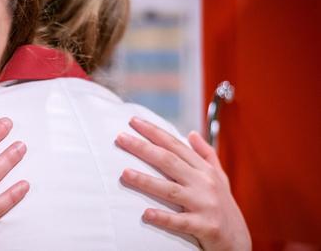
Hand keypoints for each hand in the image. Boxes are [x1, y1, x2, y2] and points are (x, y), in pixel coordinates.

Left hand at [115, 117, 250, 250]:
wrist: (239, 242)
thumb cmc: (224, 208)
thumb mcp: (220, 178)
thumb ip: (206, 155)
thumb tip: (191, 133)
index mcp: (205, 170)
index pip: (175, 146)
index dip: (154, 132)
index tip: (134, 121)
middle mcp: (205, 183)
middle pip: (169, 161)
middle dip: (143, 148)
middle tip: (120, 138)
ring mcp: (205, 204)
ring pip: (170, 189)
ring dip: (146, 181)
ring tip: (124, 173)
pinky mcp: (205, 226)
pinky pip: (180, 222)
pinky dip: (163, 217)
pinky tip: (146, 213)